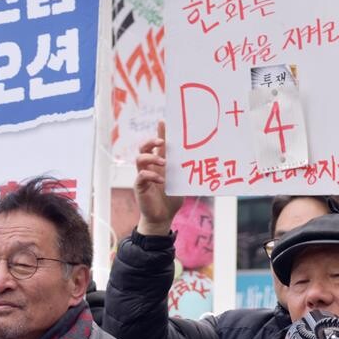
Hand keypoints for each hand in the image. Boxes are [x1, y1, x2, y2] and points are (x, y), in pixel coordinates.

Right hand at [135, 121, 183, 235]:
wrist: (163, 216)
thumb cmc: (171, 198)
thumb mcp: (180, 182)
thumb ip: (184, 171)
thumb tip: (200, 160)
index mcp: (159, 164)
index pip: (158, 145)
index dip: (160, 132)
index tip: (163, 121)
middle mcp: (150, 167)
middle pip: (143, 148)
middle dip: (150, 141)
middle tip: (160, 141)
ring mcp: (143, 176)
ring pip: (139, 159)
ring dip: (151, 157)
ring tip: (163, 162)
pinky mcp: (140, 187)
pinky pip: (141, 176)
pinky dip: (151, 176)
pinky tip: (161, 180)